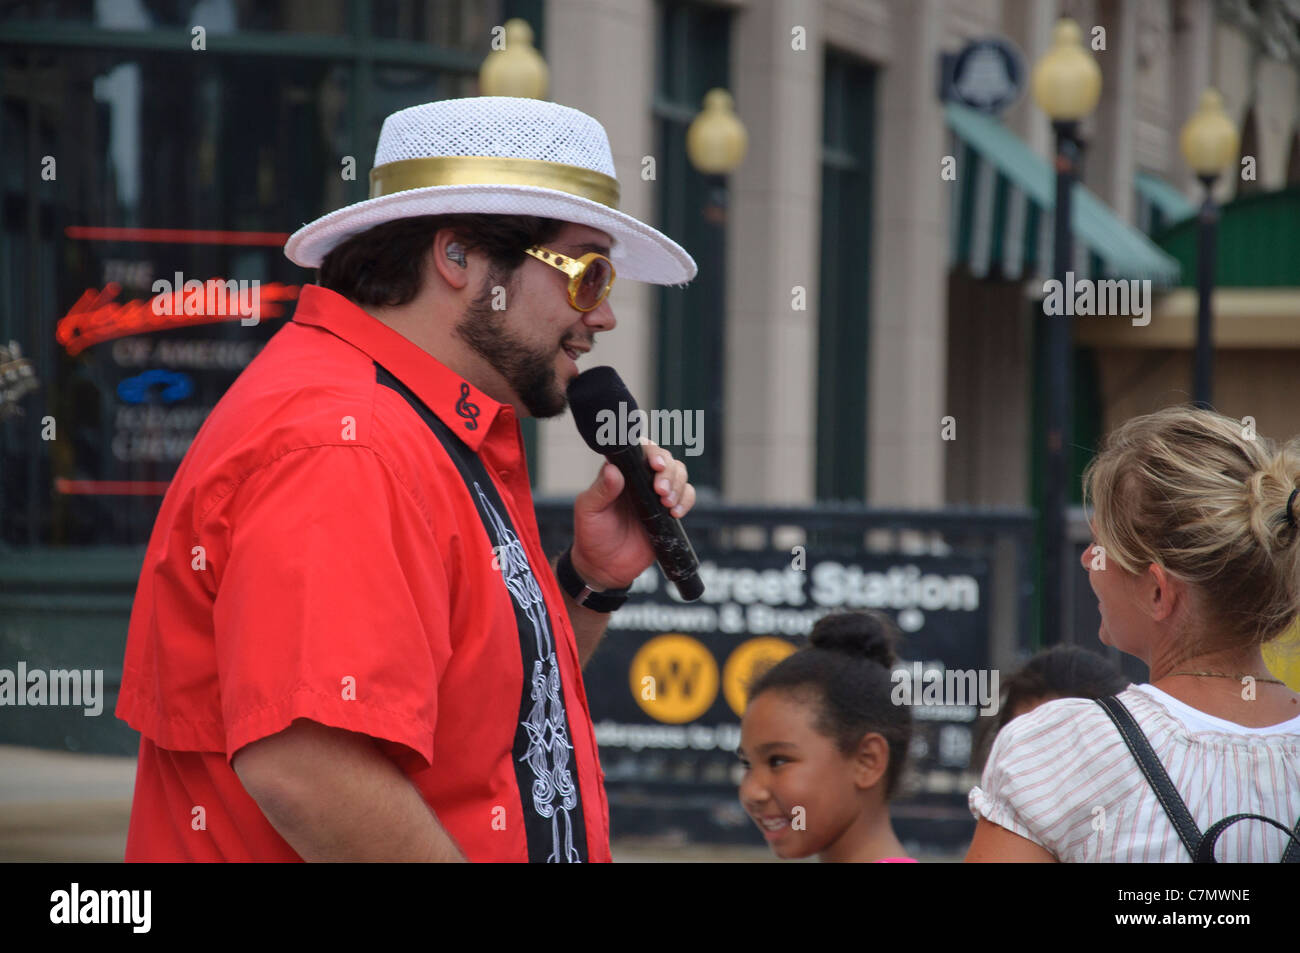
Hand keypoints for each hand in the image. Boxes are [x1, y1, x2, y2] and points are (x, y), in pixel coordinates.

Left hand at [570, 440, 695, 591]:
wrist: (604, 567)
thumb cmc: (591, 535)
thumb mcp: (589, 511)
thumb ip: (601, 491)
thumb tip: (612, 470)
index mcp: (620, 474)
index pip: (640, 451)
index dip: (652, 452)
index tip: (655, 465)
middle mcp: (640, 480)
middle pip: (665, 460)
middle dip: (669, 472)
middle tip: (660, 490)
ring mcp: (655, 496)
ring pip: (679, 474)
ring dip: (678, 485)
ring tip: (666, 501)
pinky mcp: (666, 513)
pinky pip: (686, 497)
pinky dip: (686, 500)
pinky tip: (675, 512)